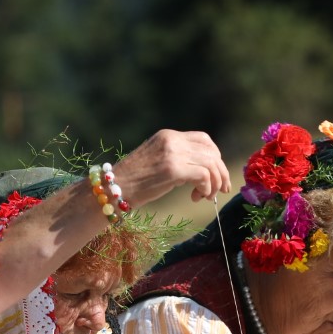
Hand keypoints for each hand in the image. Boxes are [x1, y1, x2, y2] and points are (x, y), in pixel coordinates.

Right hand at [114, 130, 230, 205]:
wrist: (111, 189)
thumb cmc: (132, 182)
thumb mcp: (157, 162)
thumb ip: (177, 160)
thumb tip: (201, 172)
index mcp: (168, 136)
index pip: (204, 140)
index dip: (215, 158)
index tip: (216, 176)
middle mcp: (172, 140)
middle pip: (212, 151)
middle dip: (220, 172)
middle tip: (220, 190)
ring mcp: (172, 153)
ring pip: (211, 163)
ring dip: (214, 183)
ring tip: (206, 196)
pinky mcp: (173, 169)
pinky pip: (204, 175)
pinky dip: (206, 188)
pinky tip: (196, 197)